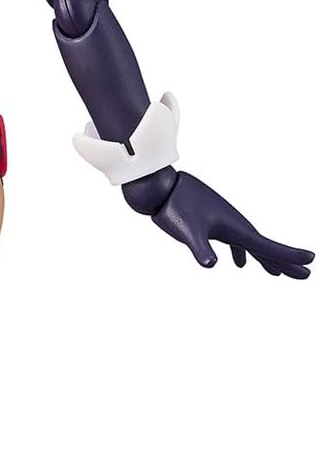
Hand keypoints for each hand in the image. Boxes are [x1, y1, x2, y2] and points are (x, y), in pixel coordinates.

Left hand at [143, 170, 312, 277]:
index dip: (289, 256)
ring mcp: (223, 222)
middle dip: (284, 262)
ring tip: (275, 273)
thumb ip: (200, 248)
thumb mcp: (188, 230)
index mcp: (235, 228)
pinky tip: (238, 262)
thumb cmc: (174, 206)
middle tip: (304, 275)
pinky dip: (240, 251)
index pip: (267, 246)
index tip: (310, 262)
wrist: (158, 186)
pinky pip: (233, 240)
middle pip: (265, 247)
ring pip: (250, 244)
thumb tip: (211, 264)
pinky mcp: (210, 222)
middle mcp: (234, 224)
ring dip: (264, 258)